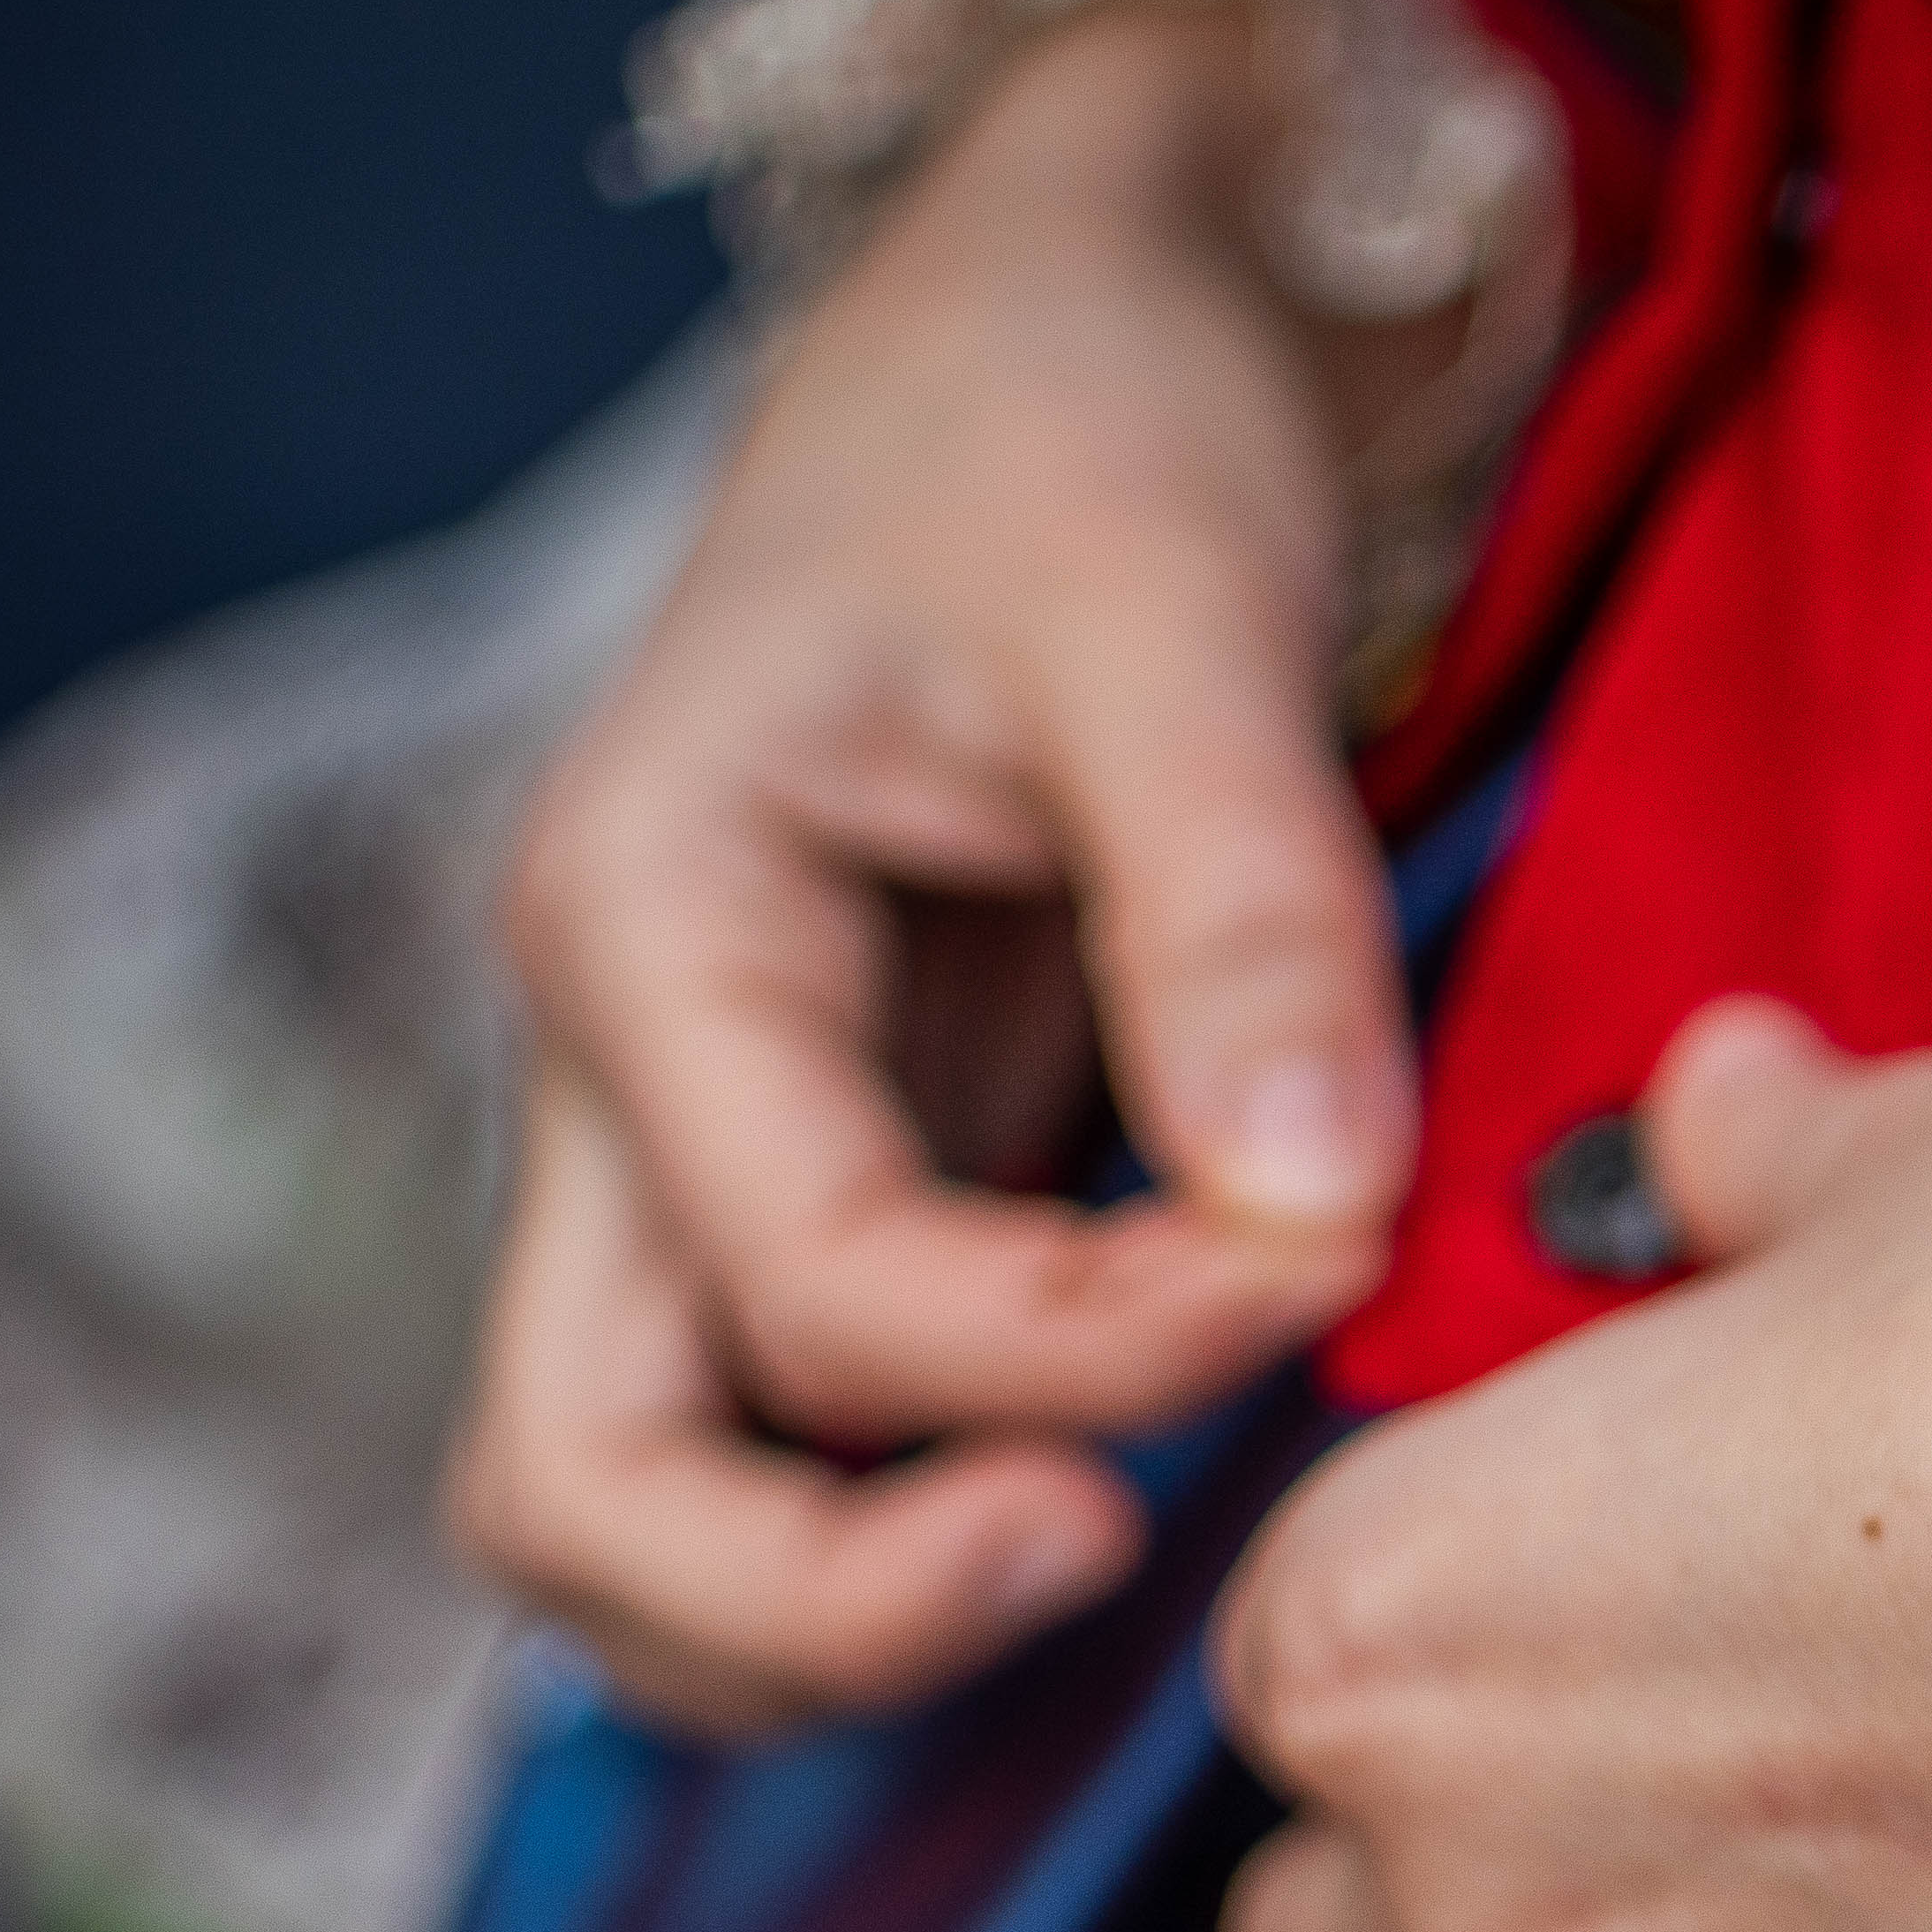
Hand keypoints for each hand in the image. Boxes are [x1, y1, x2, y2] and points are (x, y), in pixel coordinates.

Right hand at [456, 7, 1424, 1732]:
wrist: (1076, 327)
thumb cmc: (1085, 421)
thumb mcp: (1171, 613)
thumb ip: (1243, 914)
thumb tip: (1319, 1209)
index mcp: (651, 933)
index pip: (814, 1288)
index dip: (1081, 1350)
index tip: (1337, 1258)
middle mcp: (639, 1081)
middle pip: (594, 1493)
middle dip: (836, 1604)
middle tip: (1124, 1553)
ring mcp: (729, 1151)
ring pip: (666, 1512)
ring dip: (864, 1602)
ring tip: (1145, 1535)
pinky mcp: (865, 1177)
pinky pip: (834, 1435)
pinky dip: (951, 1505)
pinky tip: (1170, 1452)